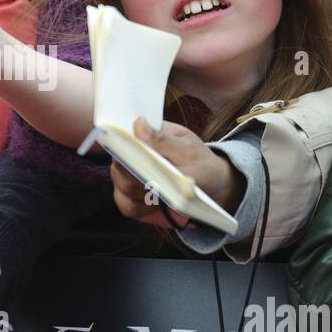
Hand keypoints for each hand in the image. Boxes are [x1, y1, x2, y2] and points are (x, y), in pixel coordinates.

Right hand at [109, 118, 242, 228]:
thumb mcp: (189, 151)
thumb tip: (138, 124)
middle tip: (149, 178)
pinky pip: (128, 206)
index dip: (119, 141)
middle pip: (118, 163)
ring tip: (159, 192)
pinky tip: (156, 205)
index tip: (129, 150)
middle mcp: (133, 156)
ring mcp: (132, 179)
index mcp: (146, 136)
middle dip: (131, 172)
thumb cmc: (202, 166)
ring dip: (138, 191)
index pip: (122, 134)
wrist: (214, 192)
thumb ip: (164, 141)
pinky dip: (141, 207)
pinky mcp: (135, 201)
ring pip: (120, 185)